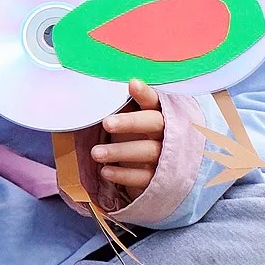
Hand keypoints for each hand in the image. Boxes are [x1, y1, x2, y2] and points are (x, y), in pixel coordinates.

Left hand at [91, 78, 163, 199]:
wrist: (158, 174)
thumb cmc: (140, 139)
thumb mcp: (135, 121)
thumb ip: (125, 108)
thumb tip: (100, 93)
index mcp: (161, 115)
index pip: (156, 101)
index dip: (145, 93)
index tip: (132, 84)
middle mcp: (168, 134)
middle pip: (154, 124)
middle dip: (131, 122)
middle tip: (106, 123)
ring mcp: (166, 157)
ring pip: (148, 151)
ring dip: (120, 151)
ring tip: (96, 152)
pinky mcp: (160, 180)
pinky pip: (143, 177)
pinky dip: (123, 175)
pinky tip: (105, 171)